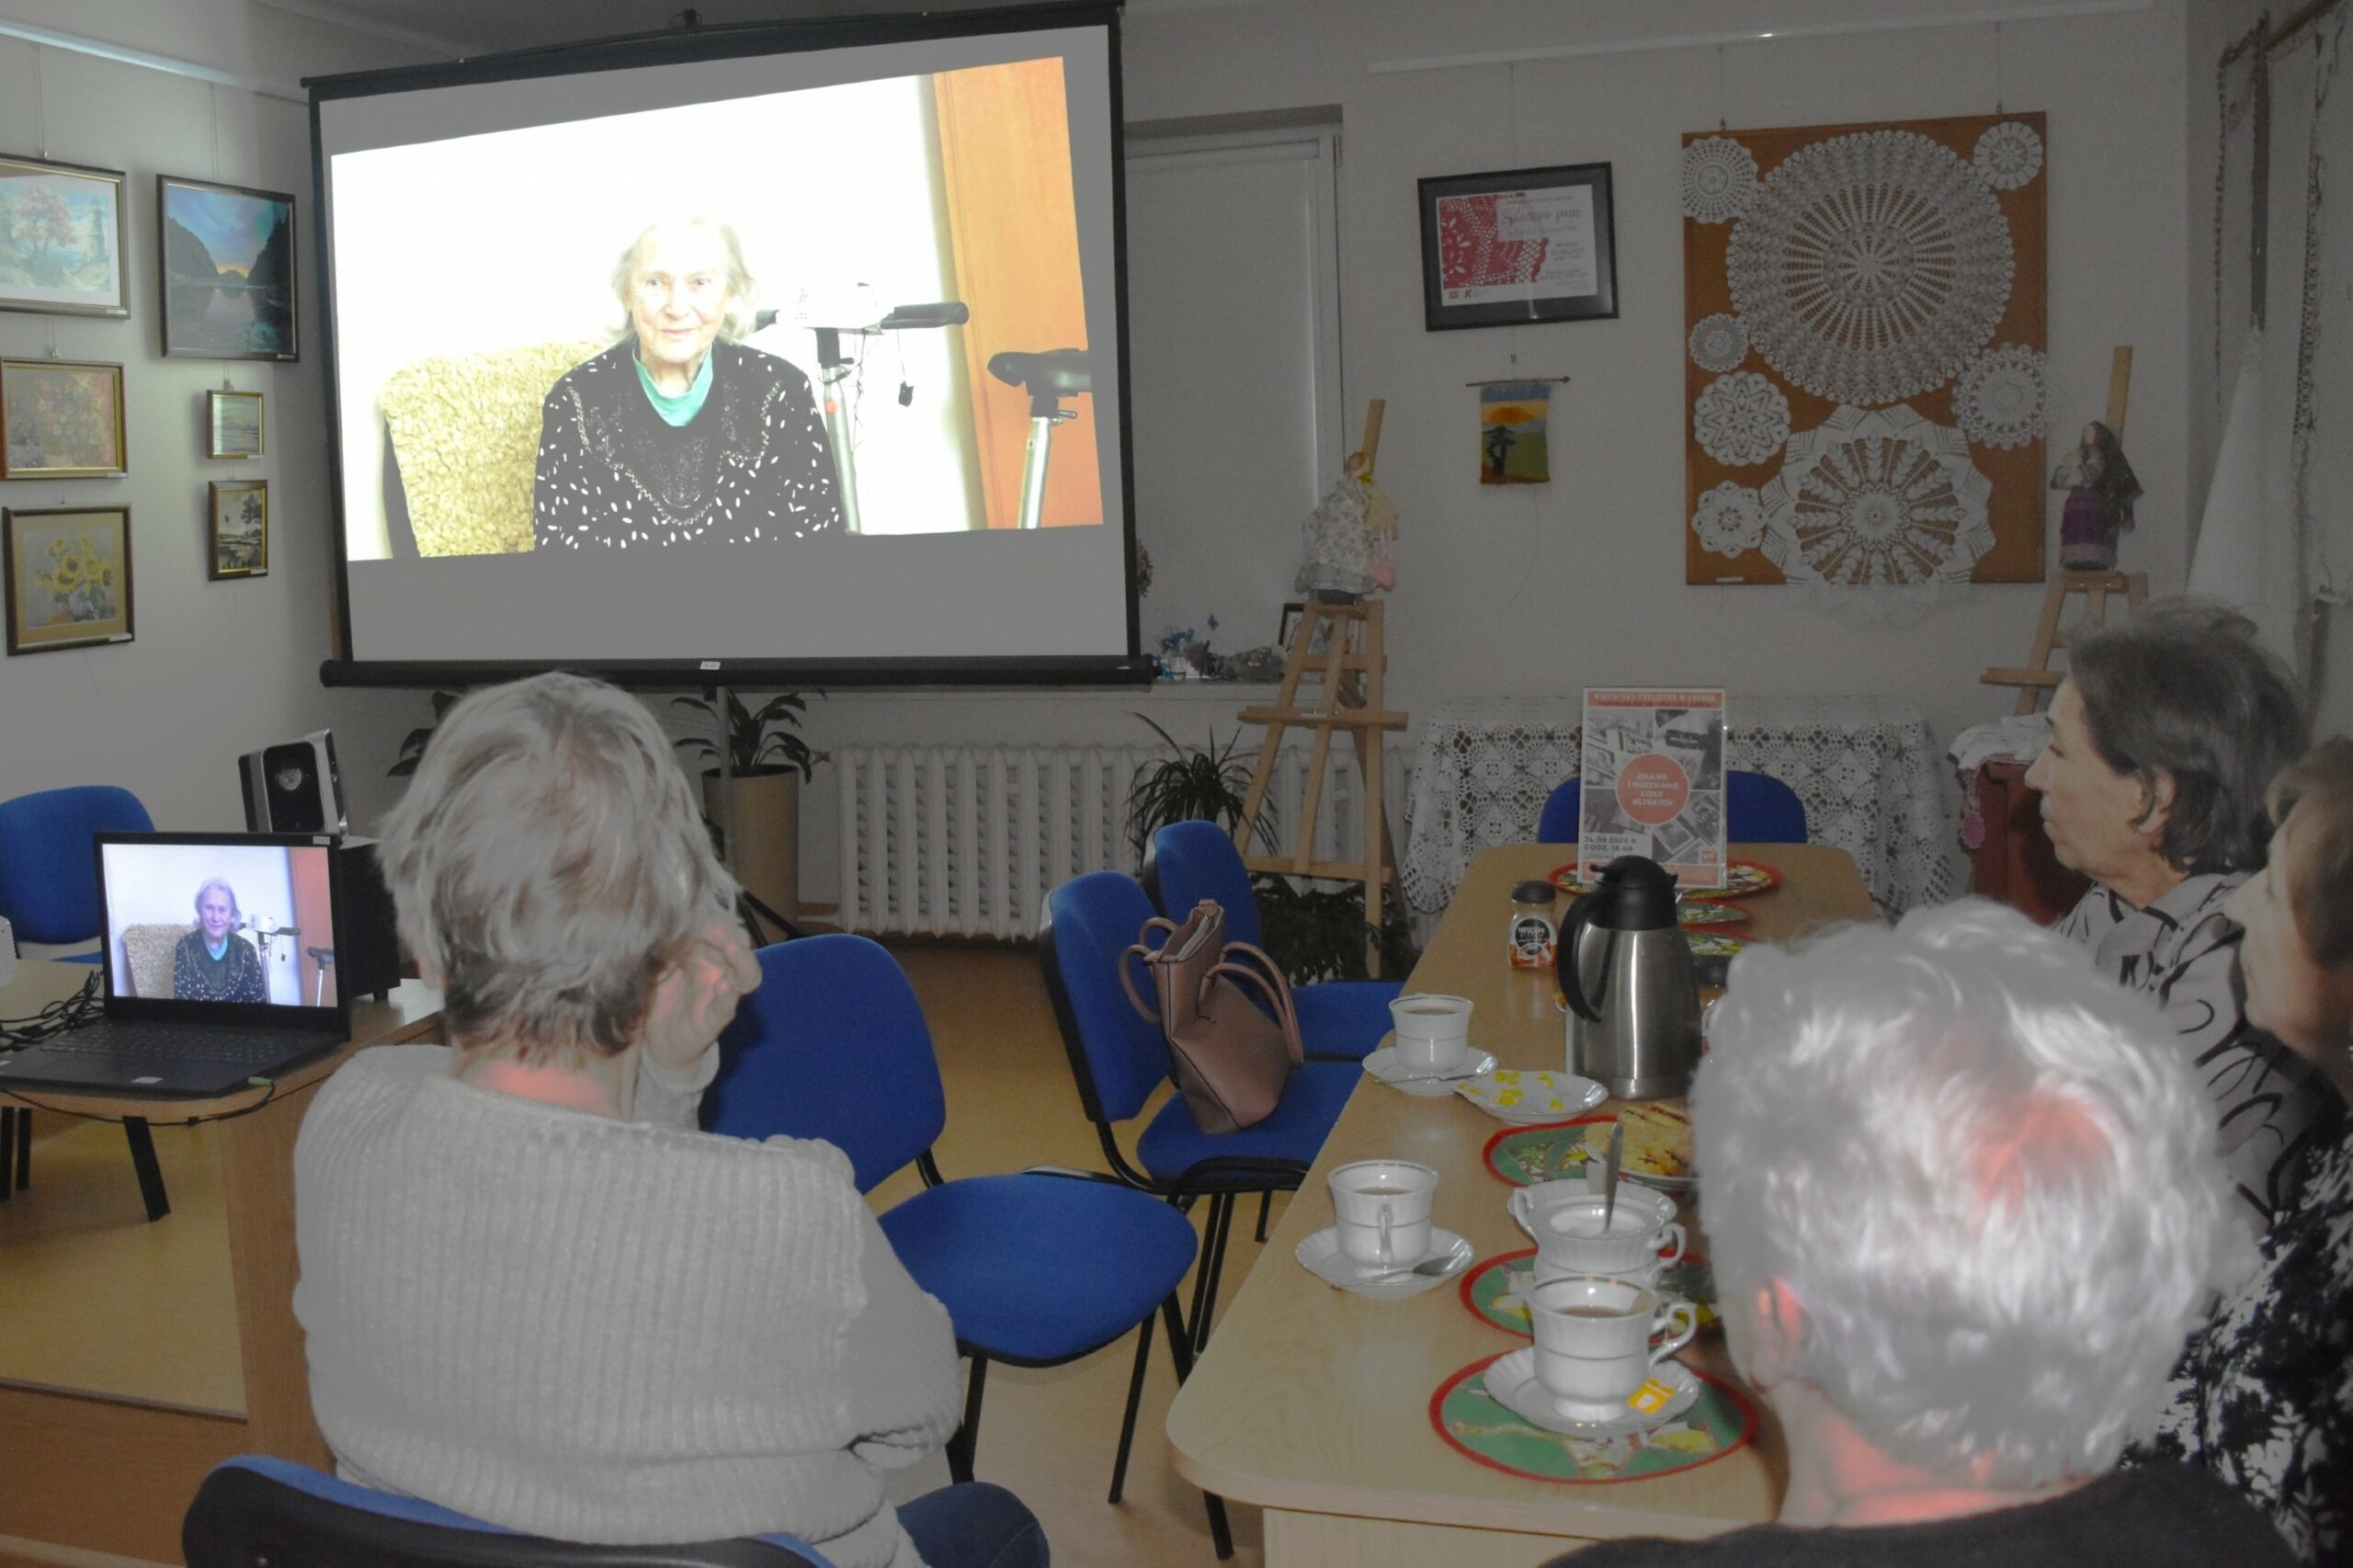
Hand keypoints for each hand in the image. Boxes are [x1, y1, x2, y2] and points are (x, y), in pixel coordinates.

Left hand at [640, 919, 760, 1072]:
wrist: (655, 1040)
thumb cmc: (657, 996)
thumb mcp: (654, 965)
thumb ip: (662, 948)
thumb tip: (662, 925)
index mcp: (704, 952)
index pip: (720, 928)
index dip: (712, 921)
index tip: (694, 917)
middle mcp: (717, 969)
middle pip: (739, 945)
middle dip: (729, 934)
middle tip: (714, 929)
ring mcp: (720, 993)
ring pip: (747, 975)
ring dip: (742, 959)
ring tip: (733, 949)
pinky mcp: (715, 1019)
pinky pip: (727, 1006)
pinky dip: (728, 994)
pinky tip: (723, 986)